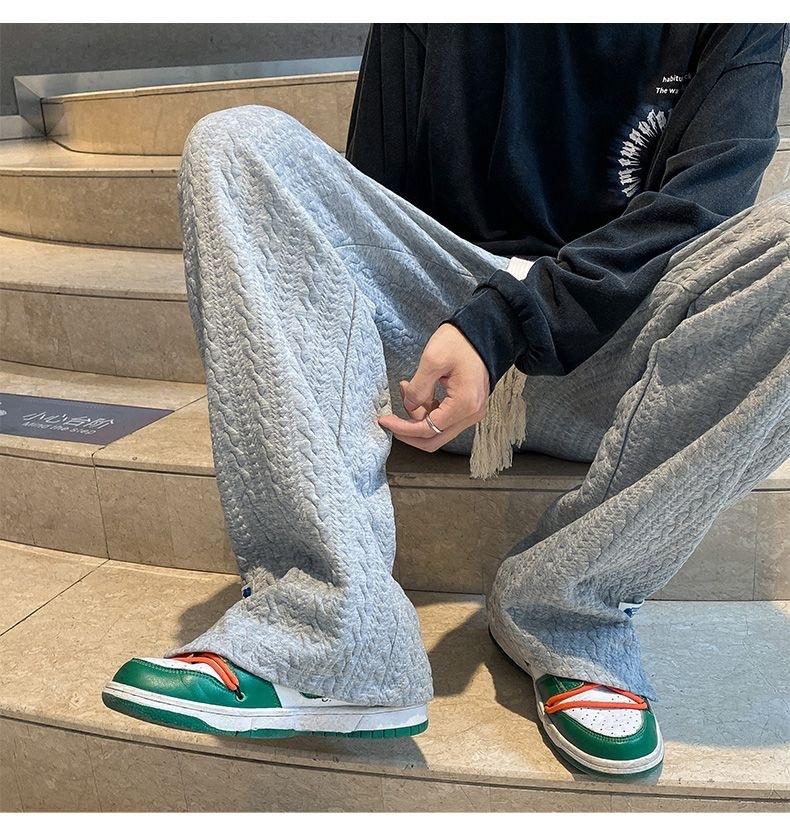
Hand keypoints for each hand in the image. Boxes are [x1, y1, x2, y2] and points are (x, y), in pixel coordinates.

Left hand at [378, 323, 488, 451]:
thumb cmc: (460, 342)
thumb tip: (408, 407)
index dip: (403, 428)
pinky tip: (418, 393)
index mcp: (464, 404)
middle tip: (391, 418)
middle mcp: (471, 414)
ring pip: (437, 430)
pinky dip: (428, 411)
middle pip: (434, 439)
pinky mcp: (468, 406)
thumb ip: (418, 389)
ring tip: (406, 389)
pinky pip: (444, 419)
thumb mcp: (433, 360)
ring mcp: (472, 411)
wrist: (482, 332)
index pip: (428, 429)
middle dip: (409, 431)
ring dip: (418, 417)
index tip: (384, 420)